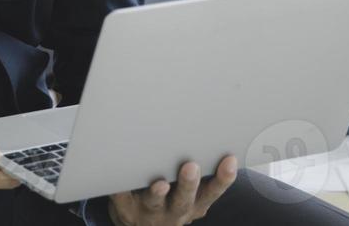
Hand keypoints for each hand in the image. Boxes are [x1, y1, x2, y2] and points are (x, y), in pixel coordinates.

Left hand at [108, 156, 237, 225]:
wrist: (141, 223)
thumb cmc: (171, 199)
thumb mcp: (191, 195)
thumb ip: (200, 173)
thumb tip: (212, 133)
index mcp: (195, 205)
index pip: (212, 192)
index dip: (223, 178)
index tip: (229, 159)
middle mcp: (175, 212)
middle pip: (183, 201)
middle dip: (188, 185)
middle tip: (191, 167)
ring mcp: (150, 214)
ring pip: (154, 203)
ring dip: (157, 194)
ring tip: (160, 184)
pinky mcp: (126, 211)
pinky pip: (122, 198)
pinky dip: (120, 188)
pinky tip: (118, 172)